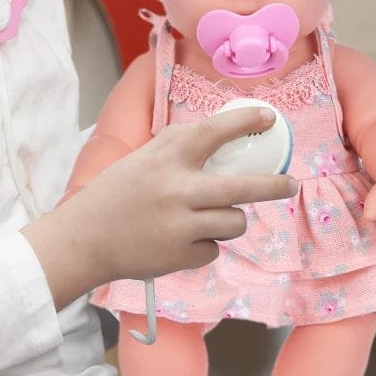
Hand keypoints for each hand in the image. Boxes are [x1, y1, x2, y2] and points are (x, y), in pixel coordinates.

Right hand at [26, 108, 298, 305]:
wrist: (85, 238)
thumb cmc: (114, 193)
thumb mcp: (143, 158)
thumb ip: (178, 151)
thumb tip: (220, 141)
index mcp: (167, 157)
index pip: (214, 132)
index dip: (245, 122)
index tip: (268, 119)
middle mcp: (178, 189)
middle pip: (244, 188)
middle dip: (274, 186)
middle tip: (290, 184)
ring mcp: (182, 225)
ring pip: (235, 222)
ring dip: (230, 220)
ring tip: (210, 218)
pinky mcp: (182, 256)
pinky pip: (214, 249)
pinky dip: (205, 244)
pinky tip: (181, 240)